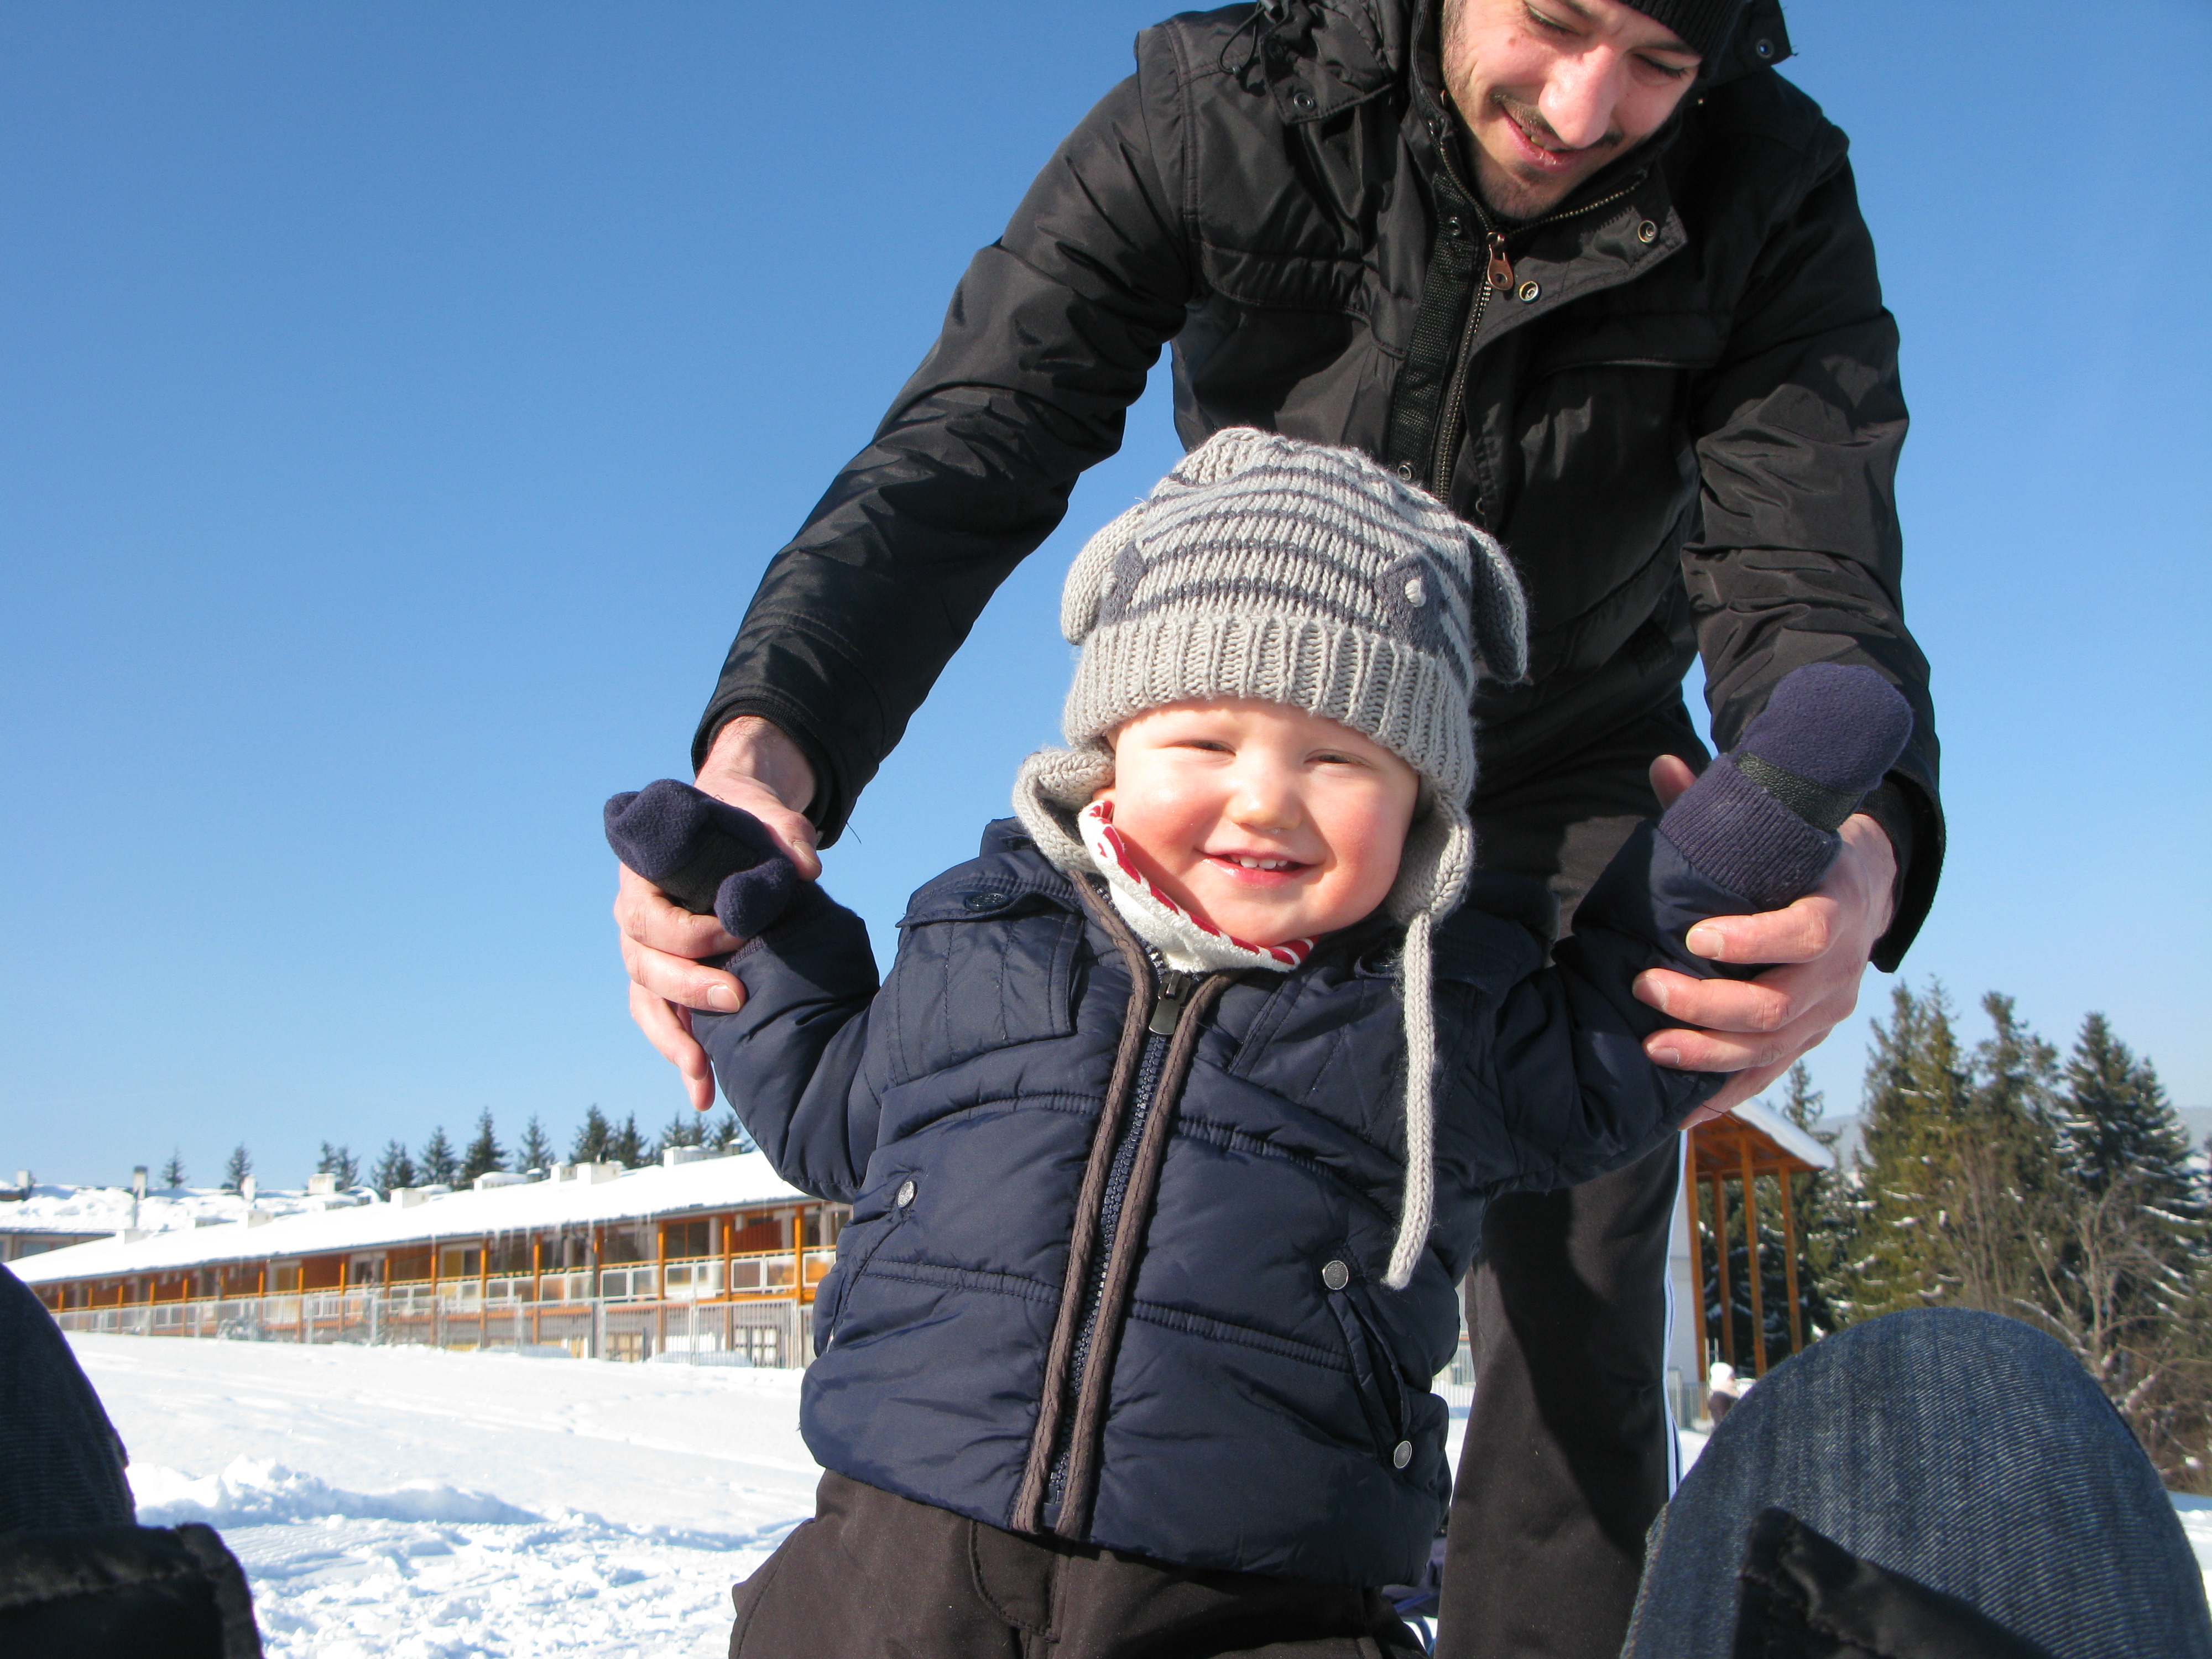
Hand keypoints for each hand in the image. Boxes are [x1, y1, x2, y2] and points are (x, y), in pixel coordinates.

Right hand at [615, 716, 820, 1110]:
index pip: (647, 914)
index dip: (685, 932)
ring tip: (703, 1077)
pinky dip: (683, 1054)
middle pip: (644, 964)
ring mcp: (649, 952)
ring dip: (674, 1041)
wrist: (733, 825)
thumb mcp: (764, 816)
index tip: (734, 934)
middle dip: (687, 988)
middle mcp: (637, 917)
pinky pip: (664, 1020)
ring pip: (646, 1002)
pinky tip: (704, 1093)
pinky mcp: (667, 979)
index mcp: (647, 876)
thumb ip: (784, 832)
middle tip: (735, 998)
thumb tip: (807, 867)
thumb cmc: (743, 820)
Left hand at [1634, 754, 1895, 1126]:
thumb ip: (1719, 800)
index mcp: (1836, 909)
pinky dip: (1724, 1094)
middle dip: (1708, 1005)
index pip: (1804, 932)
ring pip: (1769, 1051)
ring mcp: (1823, 1014)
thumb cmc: (1799, 853)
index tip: (1697, 938)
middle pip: (1776, 1006)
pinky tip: (1682, 1110)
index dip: (1754, 939)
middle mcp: (1837, 972)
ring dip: (1707, 1053)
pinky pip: (1767, 1078)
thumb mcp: (1774, 826)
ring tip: (1651, 1045)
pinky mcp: (1806, 1040)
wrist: (1864, 889)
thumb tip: (1662, 765)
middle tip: (1647, 986)